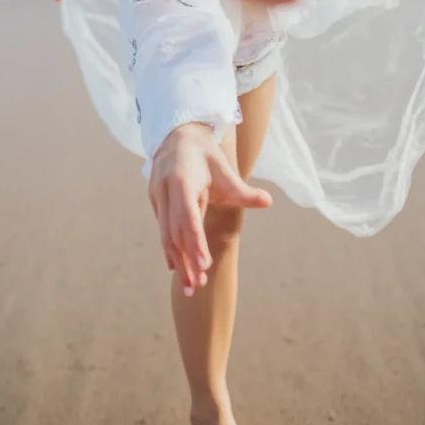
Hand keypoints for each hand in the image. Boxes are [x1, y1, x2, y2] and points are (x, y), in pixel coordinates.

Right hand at [148, 124, 272, 295]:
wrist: (178, 136)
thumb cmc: (206, 156)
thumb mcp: (226, 171)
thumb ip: (244, 191)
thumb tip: (268, 201)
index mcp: (183, 180)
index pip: (188, 216)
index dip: (195, 241)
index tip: (204, 265)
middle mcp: (165, 190)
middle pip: (175, 232)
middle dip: (187, 261)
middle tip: (198, 288)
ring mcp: (157, 197)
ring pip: (166, 235)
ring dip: (179, 261)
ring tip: (191, 287)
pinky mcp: (156, 202)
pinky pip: (163, 230)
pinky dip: (171, 250)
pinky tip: (178, 269)